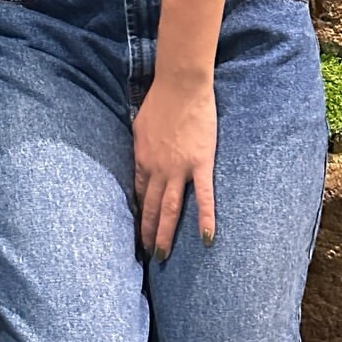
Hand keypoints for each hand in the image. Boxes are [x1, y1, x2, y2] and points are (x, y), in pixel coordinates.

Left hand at [132, 73, 217, 260]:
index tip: (135, 231)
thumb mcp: (139, 126)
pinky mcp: (200, 165)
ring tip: (162, 255)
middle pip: (150, 206)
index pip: (137, 193)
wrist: (180, 86)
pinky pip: (204, 197)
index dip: (136, 214)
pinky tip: (207, 239)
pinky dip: (205, 219)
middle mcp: (157, 169)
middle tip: (146, 254)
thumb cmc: (159, 101)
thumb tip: (139, 160)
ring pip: (170, 208)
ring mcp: (178, 169)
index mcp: (142, 159)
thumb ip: (140, 147)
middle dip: (147, 231)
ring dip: (165, 233)